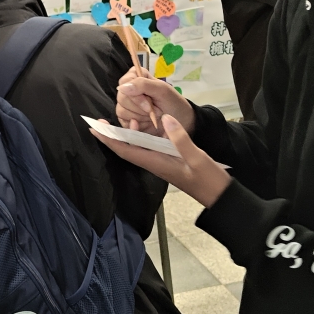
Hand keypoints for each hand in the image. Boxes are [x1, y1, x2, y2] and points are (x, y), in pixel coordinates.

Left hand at [91, 113, 230, 207]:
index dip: (109, 139)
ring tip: (118, 120)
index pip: (126, 150)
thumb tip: (165, 118)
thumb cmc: (208, 179)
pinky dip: (140, 137)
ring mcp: (160, 163)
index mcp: (156, 162)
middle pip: (127, 149)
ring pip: (136, 148)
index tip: (94, 128)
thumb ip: (180, 139)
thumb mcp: (196, 157)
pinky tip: (143, 128)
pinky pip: (147, 148)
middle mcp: (154, 163)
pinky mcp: (167, 161)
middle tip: (99, 120)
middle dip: (111, 136)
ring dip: (125, 135)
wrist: (219, 195)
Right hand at [117, 74, 195, 136]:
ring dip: (140, 116)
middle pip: (121, 98)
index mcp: (136, 78)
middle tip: (154, 110)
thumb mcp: (161, 90)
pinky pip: (124, 123)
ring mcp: (126, 106)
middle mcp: (129, 91)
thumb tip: (121, 88)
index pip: (123, 82)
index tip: (148, 99)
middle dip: (140, 107)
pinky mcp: (126, 120)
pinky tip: (148, 123)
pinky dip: (138, 125)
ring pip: (121, 111)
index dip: (134, 93)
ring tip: (153, 116)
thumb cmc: (172, 102)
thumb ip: (142, 85)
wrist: (180, 122)